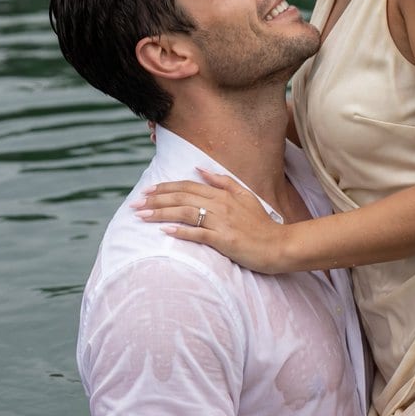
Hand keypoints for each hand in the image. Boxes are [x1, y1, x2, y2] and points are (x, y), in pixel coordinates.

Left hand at [132, 171, 289, 272]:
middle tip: (135, 204)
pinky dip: (180, 231)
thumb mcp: (245, 196)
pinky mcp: (224, 240)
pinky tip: (164, 231)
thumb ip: (223, 182)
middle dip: (156, 199)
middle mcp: (221, 205)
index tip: (148, 190)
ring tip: (142, 215)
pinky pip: (198, 233)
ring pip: (185, 213)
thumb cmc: (261, 224)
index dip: (166, 187)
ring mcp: (222, 222)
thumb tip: (200, 169)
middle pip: (182, 198)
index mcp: (224, 194)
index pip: (188, 186)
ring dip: (161, 213)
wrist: (279, 246)